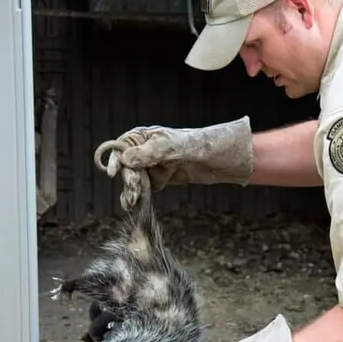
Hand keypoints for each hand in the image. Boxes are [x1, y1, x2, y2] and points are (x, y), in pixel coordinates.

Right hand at [97, 116, 254, 199]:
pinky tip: (133, 205)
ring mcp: (155, 165)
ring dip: (130, 190)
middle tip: (133, 190)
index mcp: (149, 136)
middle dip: (128, 178)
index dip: (116, 158)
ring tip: (130, 202)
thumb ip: (152, 152)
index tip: (114, 172)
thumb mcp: (178, 147)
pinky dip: (139, 196)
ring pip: (134, 178)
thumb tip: (126, 158)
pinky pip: (146, 188)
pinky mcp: (163, 179)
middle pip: (127, 165)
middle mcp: (148, 150)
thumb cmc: (205, 144)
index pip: (123, 145)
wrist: (228, 159)